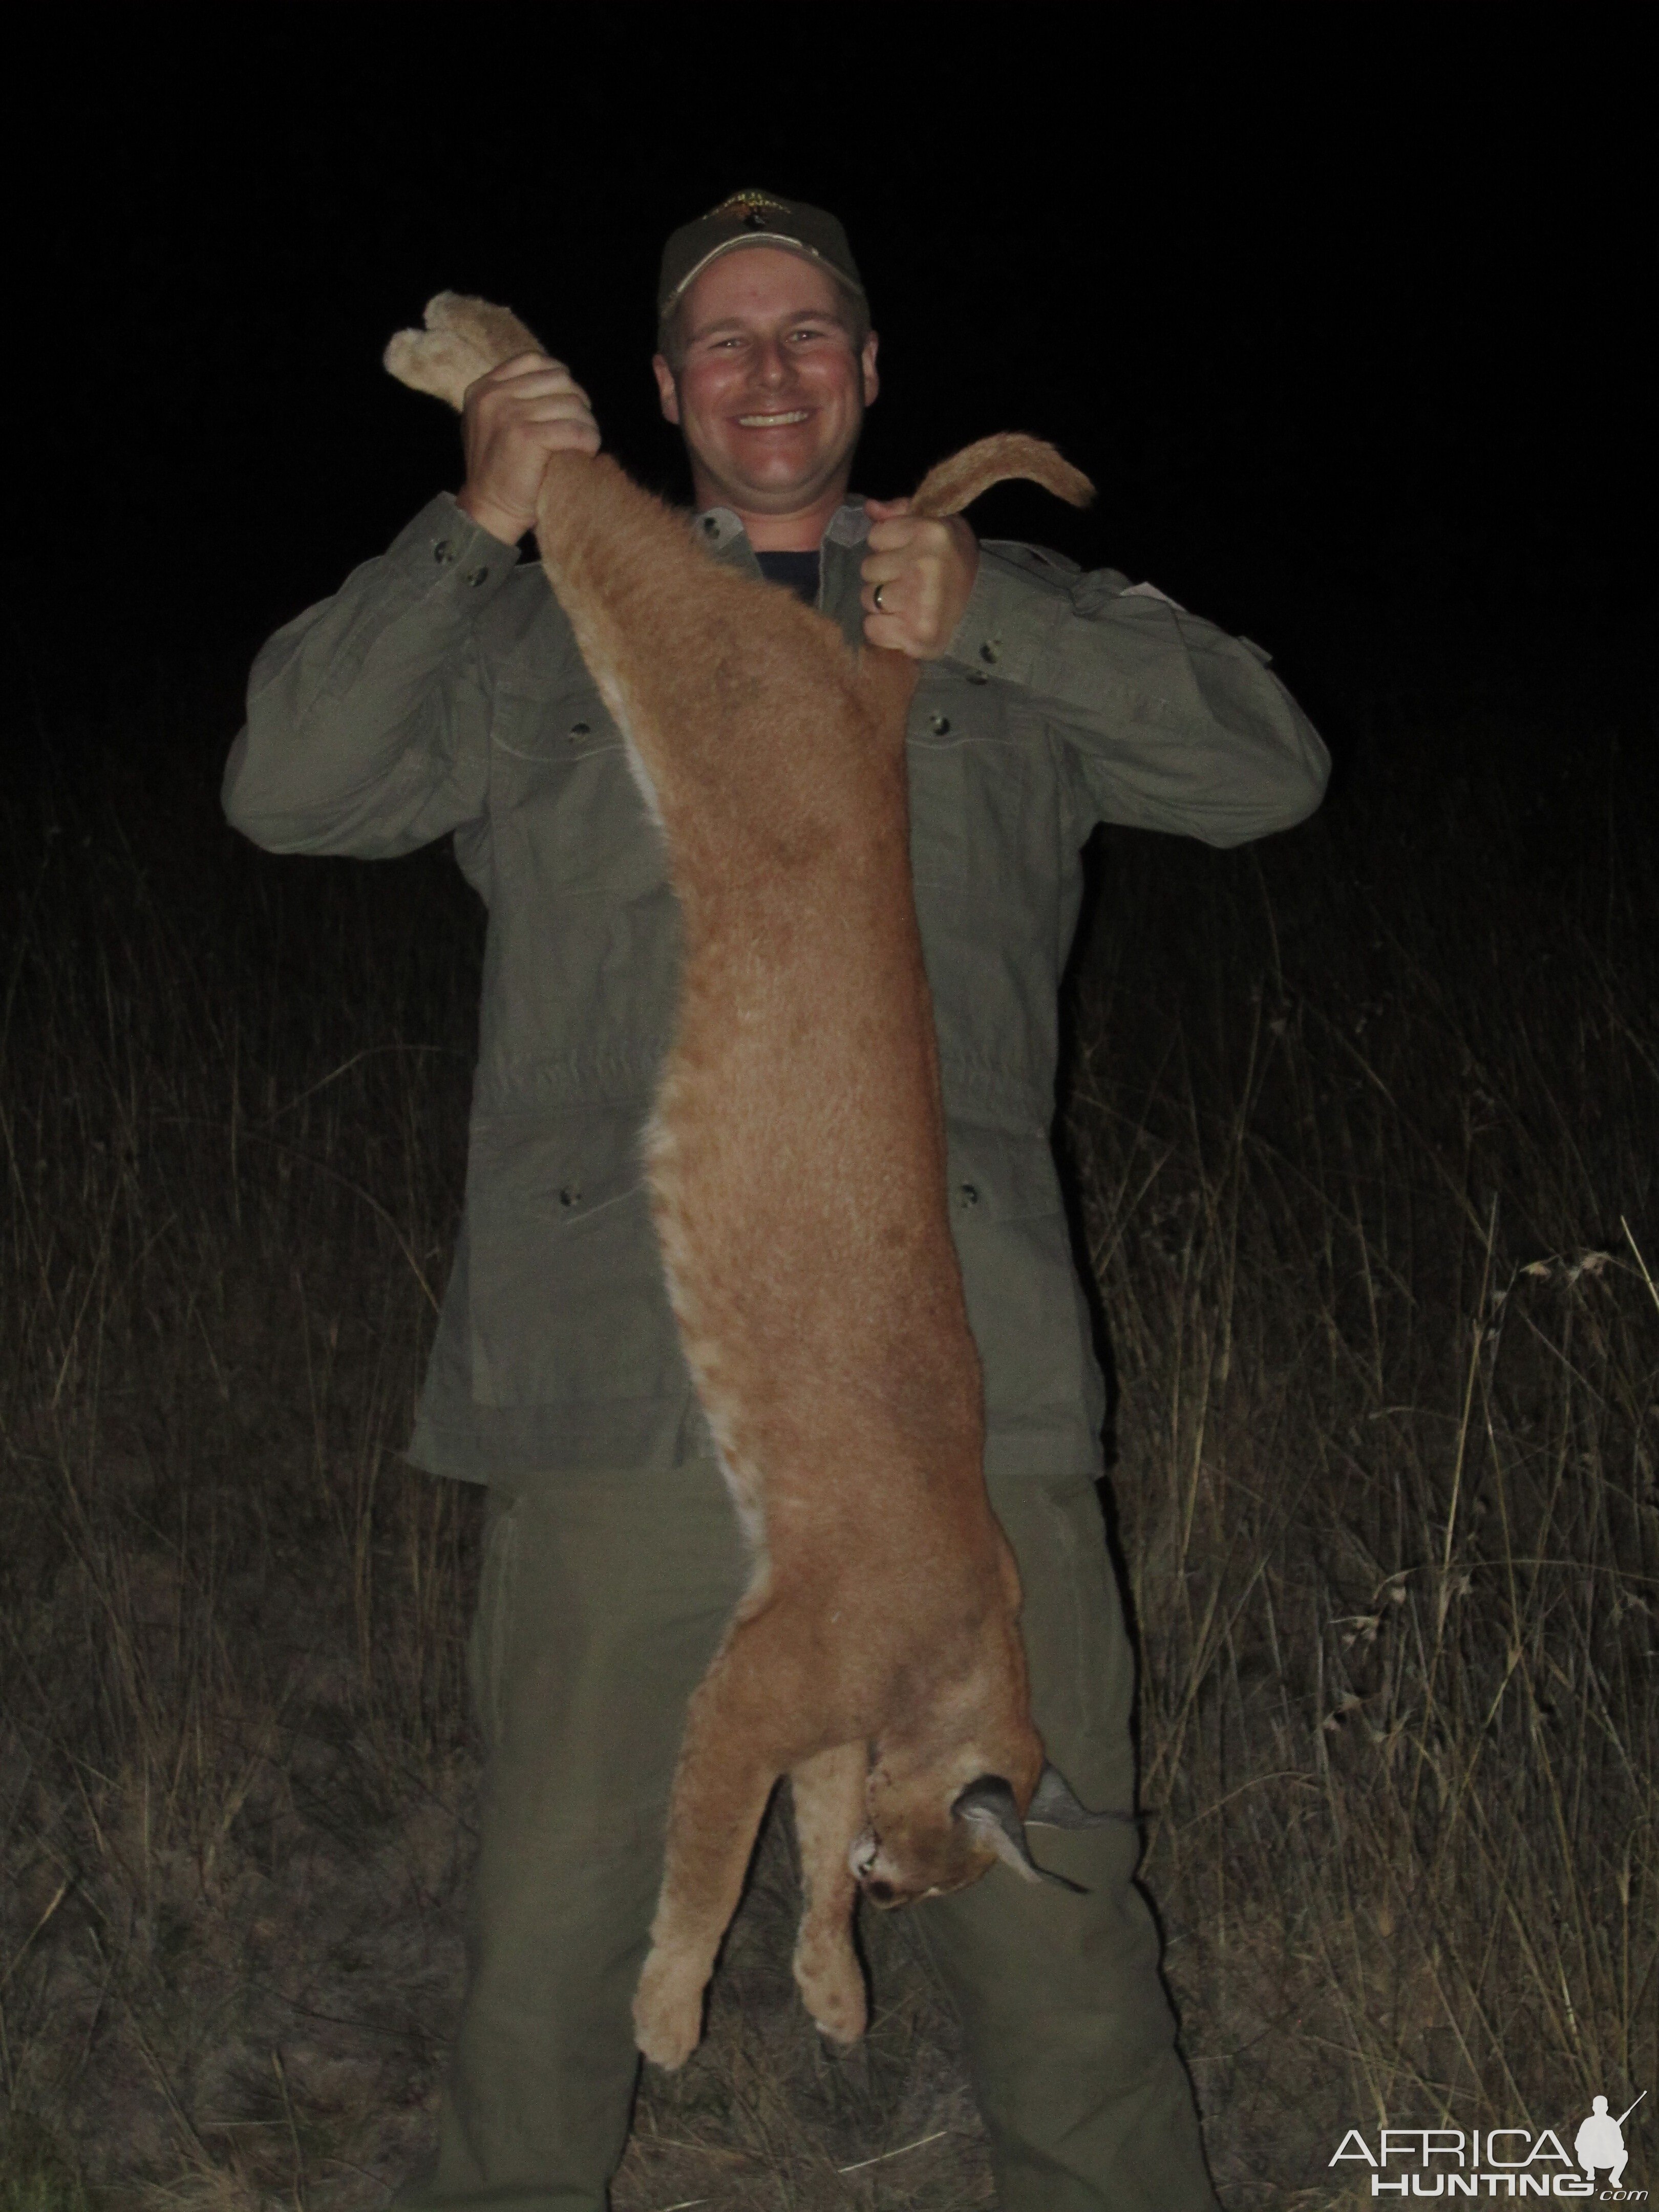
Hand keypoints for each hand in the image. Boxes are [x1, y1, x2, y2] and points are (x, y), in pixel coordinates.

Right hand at [456, 353, 600, 544]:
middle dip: (578, 402)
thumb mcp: (492, 425)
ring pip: (571, 403)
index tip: (570, 403)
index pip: (534, 361)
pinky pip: (574, 429)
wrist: (488, 511)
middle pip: (558, 379)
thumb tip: (559, 381)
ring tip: (587, 443)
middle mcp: (493, 396)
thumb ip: (514, 398)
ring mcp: (508, 414)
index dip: (560, 379)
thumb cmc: (499, 473)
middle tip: (582, 427)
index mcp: (483, 388)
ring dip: (587, 424)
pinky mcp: (525, 436)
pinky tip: (588, 452)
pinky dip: (588, 440)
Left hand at [860, 500, 979, 657]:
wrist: (989, 610)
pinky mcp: (915, 634)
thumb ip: (902, 512)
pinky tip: (903, 624)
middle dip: (884, 575)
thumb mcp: (940, 525)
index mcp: (930, 532)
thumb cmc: (957, 565)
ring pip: (868, 598)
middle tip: (910, 582)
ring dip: (883, 603)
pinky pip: (872, 629)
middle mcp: (923, 565)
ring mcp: (918, 602)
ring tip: (908, 603)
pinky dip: (883, 630)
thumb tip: (869, 508)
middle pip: (868, 568)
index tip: (908, 556)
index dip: (888, 547)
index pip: (876, 536)